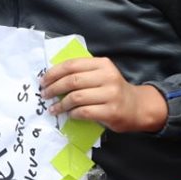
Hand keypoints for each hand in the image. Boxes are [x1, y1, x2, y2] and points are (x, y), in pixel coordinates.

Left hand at [40, 57, 167, 132]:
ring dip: (61, 104)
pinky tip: (69, 115)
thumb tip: (52, 77)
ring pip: (76, 97)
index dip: (54, 73)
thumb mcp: (101, 75)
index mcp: (102, 64)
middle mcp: (108, 77)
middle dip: (54, 88)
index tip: (43, 80)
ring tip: (53, 108)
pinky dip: (73, 113)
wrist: (137, 107)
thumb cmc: (113, 90)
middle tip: (45, 95)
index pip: (72, 65)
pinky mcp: (111, 112)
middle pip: (72, 80)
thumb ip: (83, 73)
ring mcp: (111, 94)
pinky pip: (84, 112)